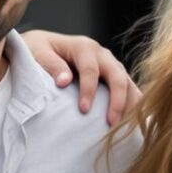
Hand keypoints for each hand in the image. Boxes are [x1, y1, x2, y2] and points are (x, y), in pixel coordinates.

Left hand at [22, 29, 137, 123]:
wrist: (42, 45)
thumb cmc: (38, 51)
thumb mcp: (38, 53)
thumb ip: (52, 65)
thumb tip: (64, 81)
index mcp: (83, 47)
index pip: (90, 70)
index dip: (88, 90)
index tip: (83, 110)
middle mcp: (101, 54)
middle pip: (117, 76)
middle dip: (117, 100)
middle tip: (111, 123)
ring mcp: (110, 64)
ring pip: (127, 82)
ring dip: (130, 104)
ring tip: (128, 126)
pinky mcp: (113, 76)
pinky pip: (128, 89)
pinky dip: (133, 104)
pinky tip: (133, 121)